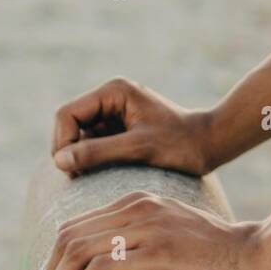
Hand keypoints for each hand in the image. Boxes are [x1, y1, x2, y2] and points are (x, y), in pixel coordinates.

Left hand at [42, 191, 270, 269]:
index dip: (55, 264)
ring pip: (75, 254)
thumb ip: (142, 241)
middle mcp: (138, 207)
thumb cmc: (221, 259)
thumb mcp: (173, 238)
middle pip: (67, 239)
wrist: (260, 257)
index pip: (74, 227)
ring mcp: (148, 228)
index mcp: (138, 200)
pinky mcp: (158, 253)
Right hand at [52, 77, 214, 177]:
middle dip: (71, 151)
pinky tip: (109, 174)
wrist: (210, 145)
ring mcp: (113, 113)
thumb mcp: (139, 149)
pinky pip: (93, 145)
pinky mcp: (118, 129)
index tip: (72, 170)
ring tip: (99, 177)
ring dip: (82, 158)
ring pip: (78, 137)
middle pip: (69, 125)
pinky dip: (94, 161)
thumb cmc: (181, 144)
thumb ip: (98, 153)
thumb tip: (59, 161)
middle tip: (82, 178)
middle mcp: (110, 97)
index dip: (62, 143)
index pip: (67, 115)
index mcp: (114, 91)